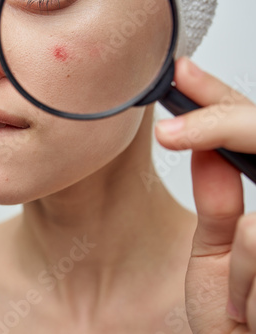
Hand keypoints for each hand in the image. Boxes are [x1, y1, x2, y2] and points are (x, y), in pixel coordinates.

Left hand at [155, 57, 255, 332]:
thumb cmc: (239, 315)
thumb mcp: (219, 251)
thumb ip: (220, 199)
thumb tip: (209, 149)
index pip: (254, 129)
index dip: (219, 98)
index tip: (182, 73)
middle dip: (217, 124)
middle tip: (171, 131)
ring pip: (254, 222)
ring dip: (239, 267)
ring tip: (246, 302)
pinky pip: (254, 242)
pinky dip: (246, 286)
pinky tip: (253, 312)